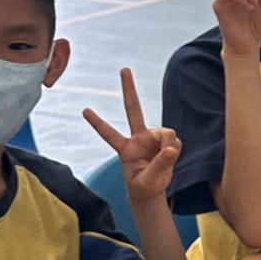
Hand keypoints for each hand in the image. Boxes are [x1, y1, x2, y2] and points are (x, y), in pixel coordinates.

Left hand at [82, 66, 178, 198]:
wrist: (153, 190)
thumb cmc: (144, 186)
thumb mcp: (148, 180)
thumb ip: (160, 165)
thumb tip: (171, 147)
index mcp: (125, 148)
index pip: (108, 133)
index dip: (98, 123)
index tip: (84, 110)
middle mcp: (137, 138)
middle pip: (133, 109)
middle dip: (129, 89)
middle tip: (124, 69)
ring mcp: (151, 138)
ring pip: (167, 134)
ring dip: (170, 147)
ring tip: (167, 160)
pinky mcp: (165, 141)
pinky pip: (175, 141)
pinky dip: (175, 149)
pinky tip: (171, 157)